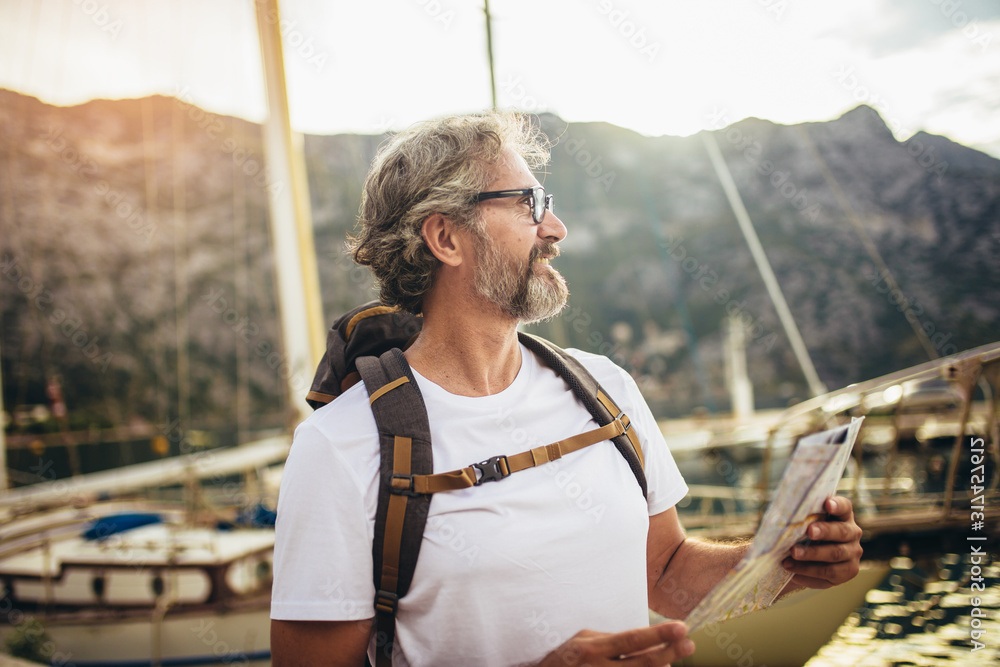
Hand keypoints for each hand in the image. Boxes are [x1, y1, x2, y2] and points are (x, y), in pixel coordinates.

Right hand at [536, 621, 693, 665]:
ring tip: (670, 661)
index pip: (631, 640)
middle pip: (642, 663)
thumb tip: (645, 643)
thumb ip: (611, 641)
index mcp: (591, 648)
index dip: (658, 635)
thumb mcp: (582, 641)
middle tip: (689, 645)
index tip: (681, 628)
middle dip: (669, 653)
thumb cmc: (563, 659)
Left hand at [782, 496, 862, 588]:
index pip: (844, 506)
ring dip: (812, 554)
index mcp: (842, 515)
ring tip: (793, 553)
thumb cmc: (801, 534)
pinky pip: (829, 573)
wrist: (805, 560)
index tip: (827, 504)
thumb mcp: (801, 523)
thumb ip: (798, 518)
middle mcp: (852, 533)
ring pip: (835, 554)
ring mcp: (852, 553)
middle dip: (824, 531)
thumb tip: (778, 518)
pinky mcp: (847, 572)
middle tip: (809, 531)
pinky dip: (809, 572)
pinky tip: (793, 570)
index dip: (837, 505)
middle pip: (841, 531)